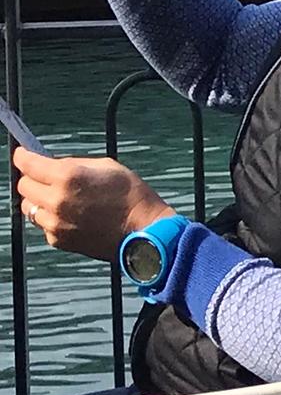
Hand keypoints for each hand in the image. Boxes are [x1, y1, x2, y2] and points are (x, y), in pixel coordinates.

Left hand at [12, 149, 172, 261]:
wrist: (144, 230)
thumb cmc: (132, 196)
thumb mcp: (106, 166)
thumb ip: (73, 164)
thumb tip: (51, 163)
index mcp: (68, 176)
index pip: (27, 163)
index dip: (23, 156)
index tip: (24, 155)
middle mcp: (56, 200)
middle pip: (23, 186)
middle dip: (33, 179)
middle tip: (47, 178)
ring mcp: (55, 222)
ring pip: (29, 207)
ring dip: (39, 200)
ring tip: (61, 199)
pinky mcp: (58, 239)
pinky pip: (43, 224)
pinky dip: (51, 218)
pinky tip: (71, 215)